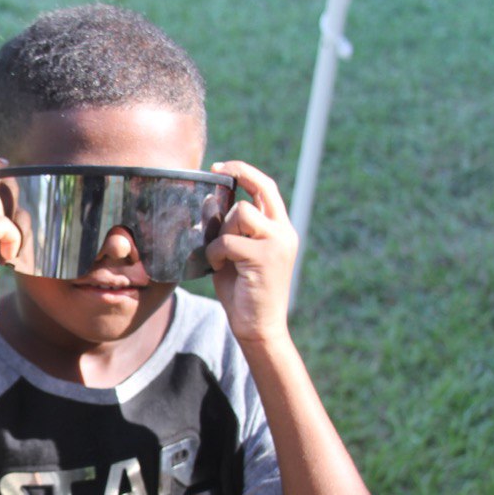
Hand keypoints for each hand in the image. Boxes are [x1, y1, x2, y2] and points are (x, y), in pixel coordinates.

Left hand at [205, 161, 297, 342]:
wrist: (258, 327)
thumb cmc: (243, 292)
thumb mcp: (235, 255)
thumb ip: (229, 232)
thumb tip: (209, 206)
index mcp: (280, 230)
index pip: (267, 189)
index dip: (246, 172)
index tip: (222, 167)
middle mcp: (284, 232)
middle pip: (259, 191)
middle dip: (234, 187)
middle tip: (215, 176)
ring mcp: (277, 243)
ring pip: (241, 213)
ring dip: (222, 231)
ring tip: (221, 255)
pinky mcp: (265, 257)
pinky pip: (228, 240)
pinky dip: (215, 252)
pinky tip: (219, 266)